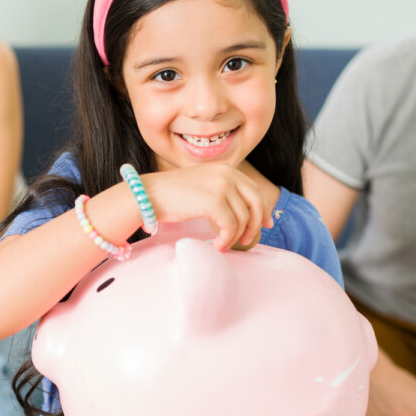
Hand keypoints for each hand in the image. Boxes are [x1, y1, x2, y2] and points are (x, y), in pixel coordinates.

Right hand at [145, 164, 272, 251]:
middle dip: (255, 224)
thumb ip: (223, 194)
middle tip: (246, 240)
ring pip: (243, 218)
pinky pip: (230, 226)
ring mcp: (221, 186)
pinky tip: (216, 245)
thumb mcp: (203, 187)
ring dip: (235, 237)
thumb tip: (245, 214)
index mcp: (226, 169)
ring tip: (223, 245)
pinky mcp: (213, 201)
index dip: (263, 209)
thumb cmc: (172, 196)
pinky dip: (225, 240)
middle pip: (256, 202)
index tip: (265, 224)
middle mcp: (227, 174)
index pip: (254, 190)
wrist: (149, 195)